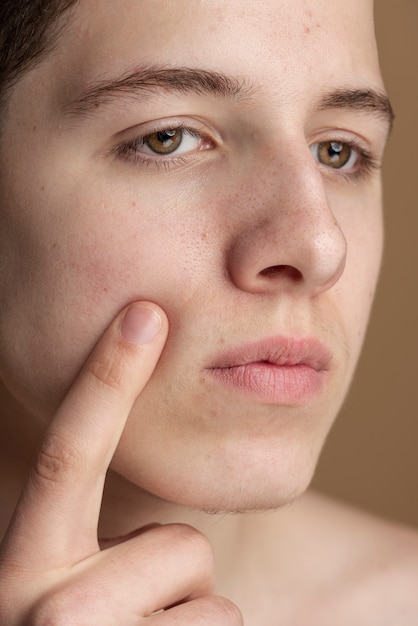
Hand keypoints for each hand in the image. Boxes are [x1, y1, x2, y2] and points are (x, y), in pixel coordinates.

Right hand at [0, 303, 241, 624]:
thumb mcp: (70, 592)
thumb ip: (89, 537)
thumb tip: (141, 497)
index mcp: (22, 569)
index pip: (68, 457)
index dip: (104, 380)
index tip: (144, 315)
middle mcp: (42, 613)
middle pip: (174, 546)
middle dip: (177, 576)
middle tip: (137, 622)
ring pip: (207, 599)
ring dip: (191, 624)